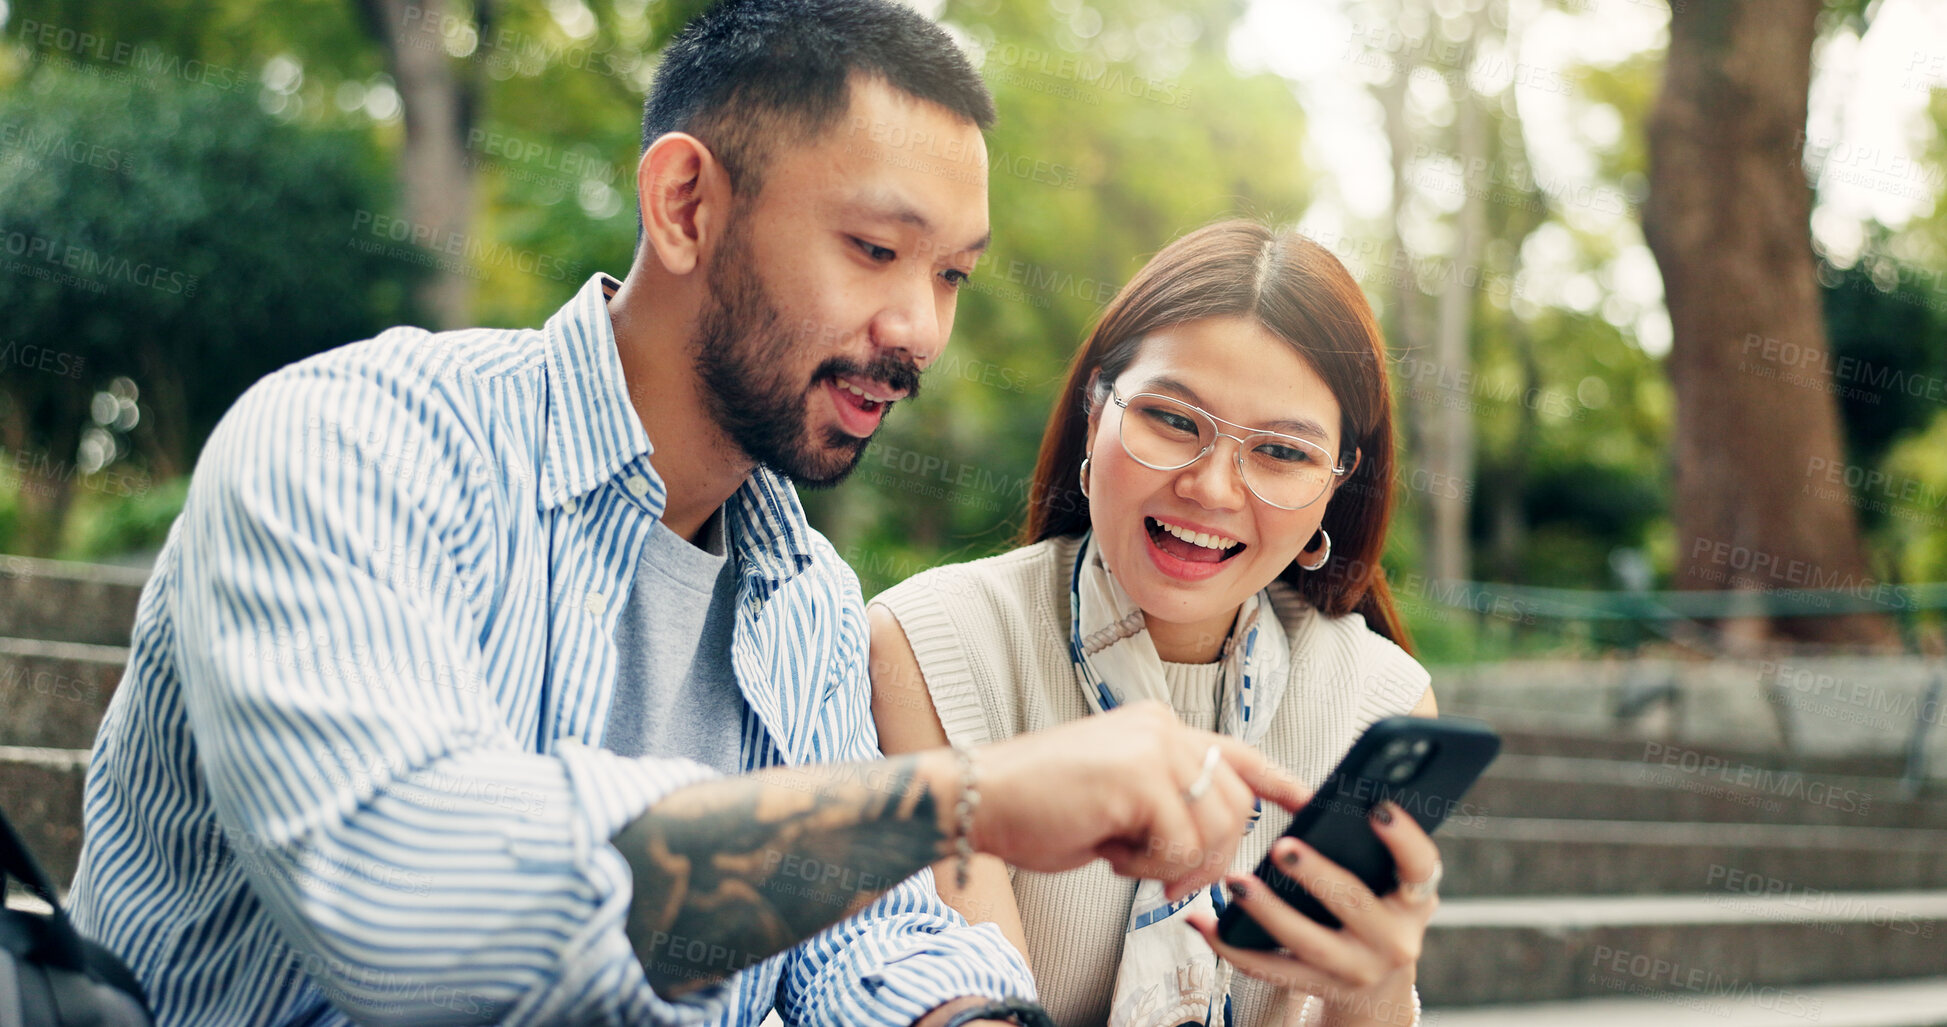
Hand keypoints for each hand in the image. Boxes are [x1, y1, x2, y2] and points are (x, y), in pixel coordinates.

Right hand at [968, 701, 1311, 900]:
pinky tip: (1111, 852)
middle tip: (1167, 879)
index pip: (1237, 753)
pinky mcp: (1139, 776)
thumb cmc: (1038, 808)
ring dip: (1177, 863)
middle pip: (1234, 802)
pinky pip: (1180, 843)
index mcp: (1158, 728)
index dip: (1280, 782)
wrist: (978, 799)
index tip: (1310, 802)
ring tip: (1129, 862)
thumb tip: (1212, 846)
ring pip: (1214, 824)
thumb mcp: (1118, 801)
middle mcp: (1163, 728)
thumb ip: (1166, 807)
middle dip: (1213, 855)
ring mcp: (1153, 747)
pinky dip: (1149, 865)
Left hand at [1186, 800, 1438, 1024]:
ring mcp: (1357, 969)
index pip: (1421, 865)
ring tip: (1236, 881)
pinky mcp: (1320, 988)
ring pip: (1307, 942)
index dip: (1403, 837)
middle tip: (1283, 846)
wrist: (1379, 987)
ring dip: (1267, 911)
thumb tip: (1337, 799)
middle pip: (1354, 903)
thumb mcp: (1394, 885)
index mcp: (1414, 901)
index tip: (1378, 809)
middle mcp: (1394, 940)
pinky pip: (1270, 969)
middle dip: (1317, 874)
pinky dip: (1232, 947)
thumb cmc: (1378, 911)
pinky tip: (1203, 923)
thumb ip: (1375, 849)